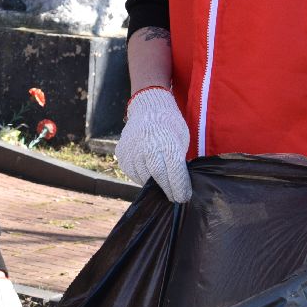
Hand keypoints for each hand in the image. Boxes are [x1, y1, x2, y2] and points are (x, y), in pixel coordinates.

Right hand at [115, 87, 192, 201]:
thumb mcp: (181, 139)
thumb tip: (181, 183)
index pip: (174, 173)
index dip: (180, 188)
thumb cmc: (170, 125)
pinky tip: (148, 173)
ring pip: (143, 178)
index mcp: (167, 144)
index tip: (183, 197)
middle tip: (174, 197)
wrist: (148, 108)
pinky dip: (141, 176)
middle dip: (168, 190)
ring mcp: (132, 151)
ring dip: (154, 184)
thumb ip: (180, 160)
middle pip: (158, 178)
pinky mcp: (122, 154)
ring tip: (161, 185)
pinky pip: (132, 172)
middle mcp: (148, 148)